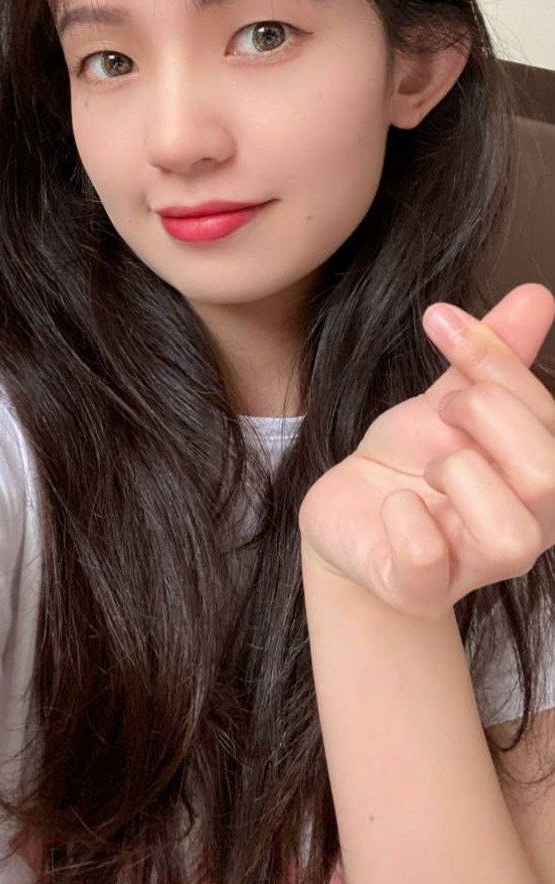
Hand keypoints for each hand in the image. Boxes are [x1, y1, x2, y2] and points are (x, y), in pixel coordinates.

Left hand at [298, 282, 554, 618]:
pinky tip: (394, 502)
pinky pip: (425, 558)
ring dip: (459, 474)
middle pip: (549, 476)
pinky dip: (405, 518)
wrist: (349, 516)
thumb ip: (493, 358)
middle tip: (441, 409)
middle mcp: (525, 531)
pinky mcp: (415, 588)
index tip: (440, 321)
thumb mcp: (449, 400)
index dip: (494, 359)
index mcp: (540, 479)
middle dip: (485, 416)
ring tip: (429, 466)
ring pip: (510, 534)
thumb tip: (537, 295)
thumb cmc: (410, 462)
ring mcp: (472, 568)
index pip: (547, 416)